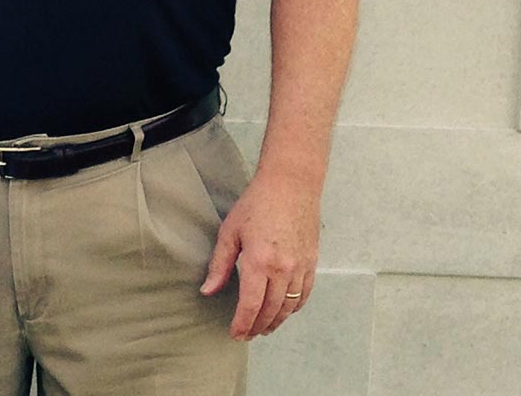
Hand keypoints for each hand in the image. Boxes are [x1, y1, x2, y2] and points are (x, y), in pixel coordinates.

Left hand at [199, 169, 319, 339]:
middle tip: (246, 334)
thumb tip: (208, 290)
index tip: (235, 334)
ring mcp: (301, 268)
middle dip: (257, 327)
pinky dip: (293, 308)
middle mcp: (283, 270)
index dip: (242, 324)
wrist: (291, 186)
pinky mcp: (312, 264)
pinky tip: (283, 311)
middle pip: (271, 311)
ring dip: (275, 321)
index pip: (251, 305)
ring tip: (263, 328)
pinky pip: (303, 295)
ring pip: (288, 307)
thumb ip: (220, 265)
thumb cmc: (257, 204)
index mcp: (259, 262)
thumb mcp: (230, 232)